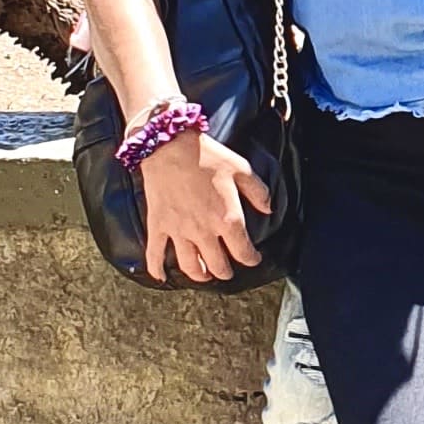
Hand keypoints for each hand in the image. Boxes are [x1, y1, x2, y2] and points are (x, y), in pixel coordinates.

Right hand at [137, 128, 274, 283]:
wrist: (169, 146)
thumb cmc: (206, 155)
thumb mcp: (241, 169)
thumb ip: (258, 192)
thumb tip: (268, 209)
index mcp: (227, 218)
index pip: (243, 251)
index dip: (251, 259)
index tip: (253, 258)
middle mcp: (203, 230)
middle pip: (217, 265)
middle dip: (225, 271)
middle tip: (227, 271)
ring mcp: (178, 230)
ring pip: (190, 266)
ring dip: (199, 276)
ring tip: (204, 276)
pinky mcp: (158, 225)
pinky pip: (155, 254)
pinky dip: (157, 268)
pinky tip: (161, 277)